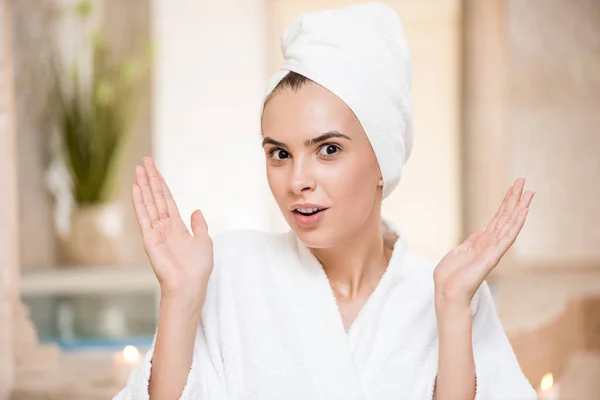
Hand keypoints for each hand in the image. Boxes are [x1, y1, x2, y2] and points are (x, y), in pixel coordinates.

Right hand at [131, 157, 213, 298]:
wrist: (189, 285)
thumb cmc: (198, 268)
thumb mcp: (204, 241)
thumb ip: (199, 225)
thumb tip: (197, 211)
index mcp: (177, 226)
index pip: (167, 200)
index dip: (161, 184)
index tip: (154, 169)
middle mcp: (164, 226)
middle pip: (156, 197)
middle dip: (150, 179)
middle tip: (144, 161)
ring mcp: (155, 231)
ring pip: (149, 203)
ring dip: (144, 186)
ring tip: (138, 169)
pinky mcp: (149, 238)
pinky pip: (144, 216)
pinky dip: (140, 202)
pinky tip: (136, 189)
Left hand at [433, 178, 534, 308]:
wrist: (447, 293)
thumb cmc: (450, 277)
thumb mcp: (459, 252)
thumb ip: (472, 241)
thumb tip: (482, 230)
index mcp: (481, 242)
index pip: (497, 219)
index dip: (505, 203)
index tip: (513, 188)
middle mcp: (490, 244)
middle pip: (505, 217)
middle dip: (514, 199)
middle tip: (523, 181)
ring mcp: (493, 250)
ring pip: (509, 224)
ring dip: (519, 208)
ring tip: (529, 192)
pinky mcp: (493, 256)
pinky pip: (507, 238)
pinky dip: (516, 224)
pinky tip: (523, 212)